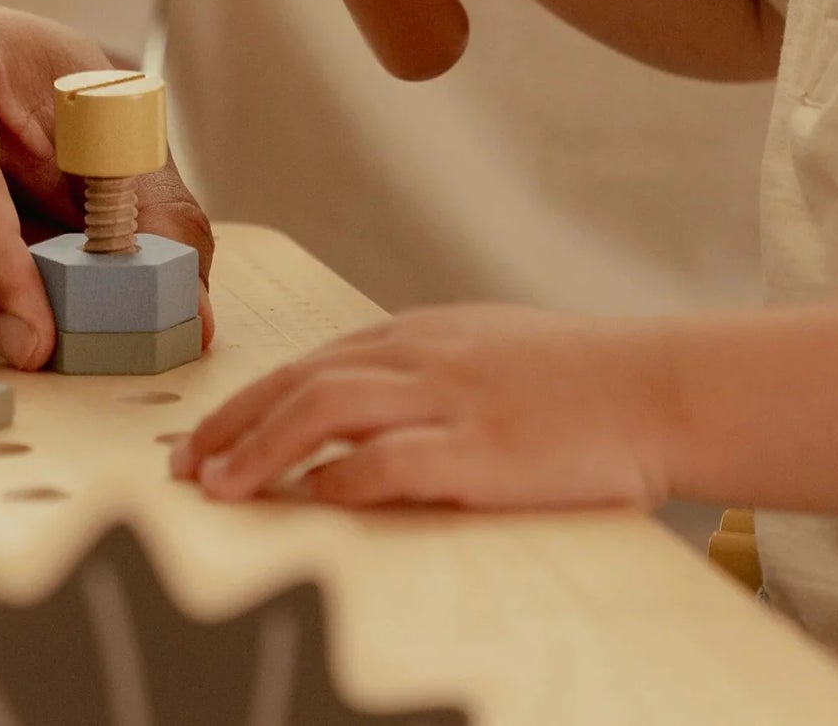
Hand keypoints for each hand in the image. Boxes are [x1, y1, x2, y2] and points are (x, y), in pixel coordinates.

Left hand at [170, 304, 674, 509]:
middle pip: (301, 381)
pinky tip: (309, 504)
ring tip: (217, 489)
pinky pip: (388, 462)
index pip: (313, 363)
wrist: (655, 384)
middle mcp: (424, 356)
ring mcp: (450, 399)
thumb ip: (425, 367)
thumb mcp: (489, 348)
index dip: (249, 402)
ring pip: (326, 411)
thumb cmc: (578, 375)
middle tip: (182, 468)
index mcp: (424, 333)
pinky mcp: (480, 449)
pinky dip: (337, 482)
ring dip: (261, 450)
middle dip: (231, 425)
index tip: (204, 439)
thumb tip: (368, 399)